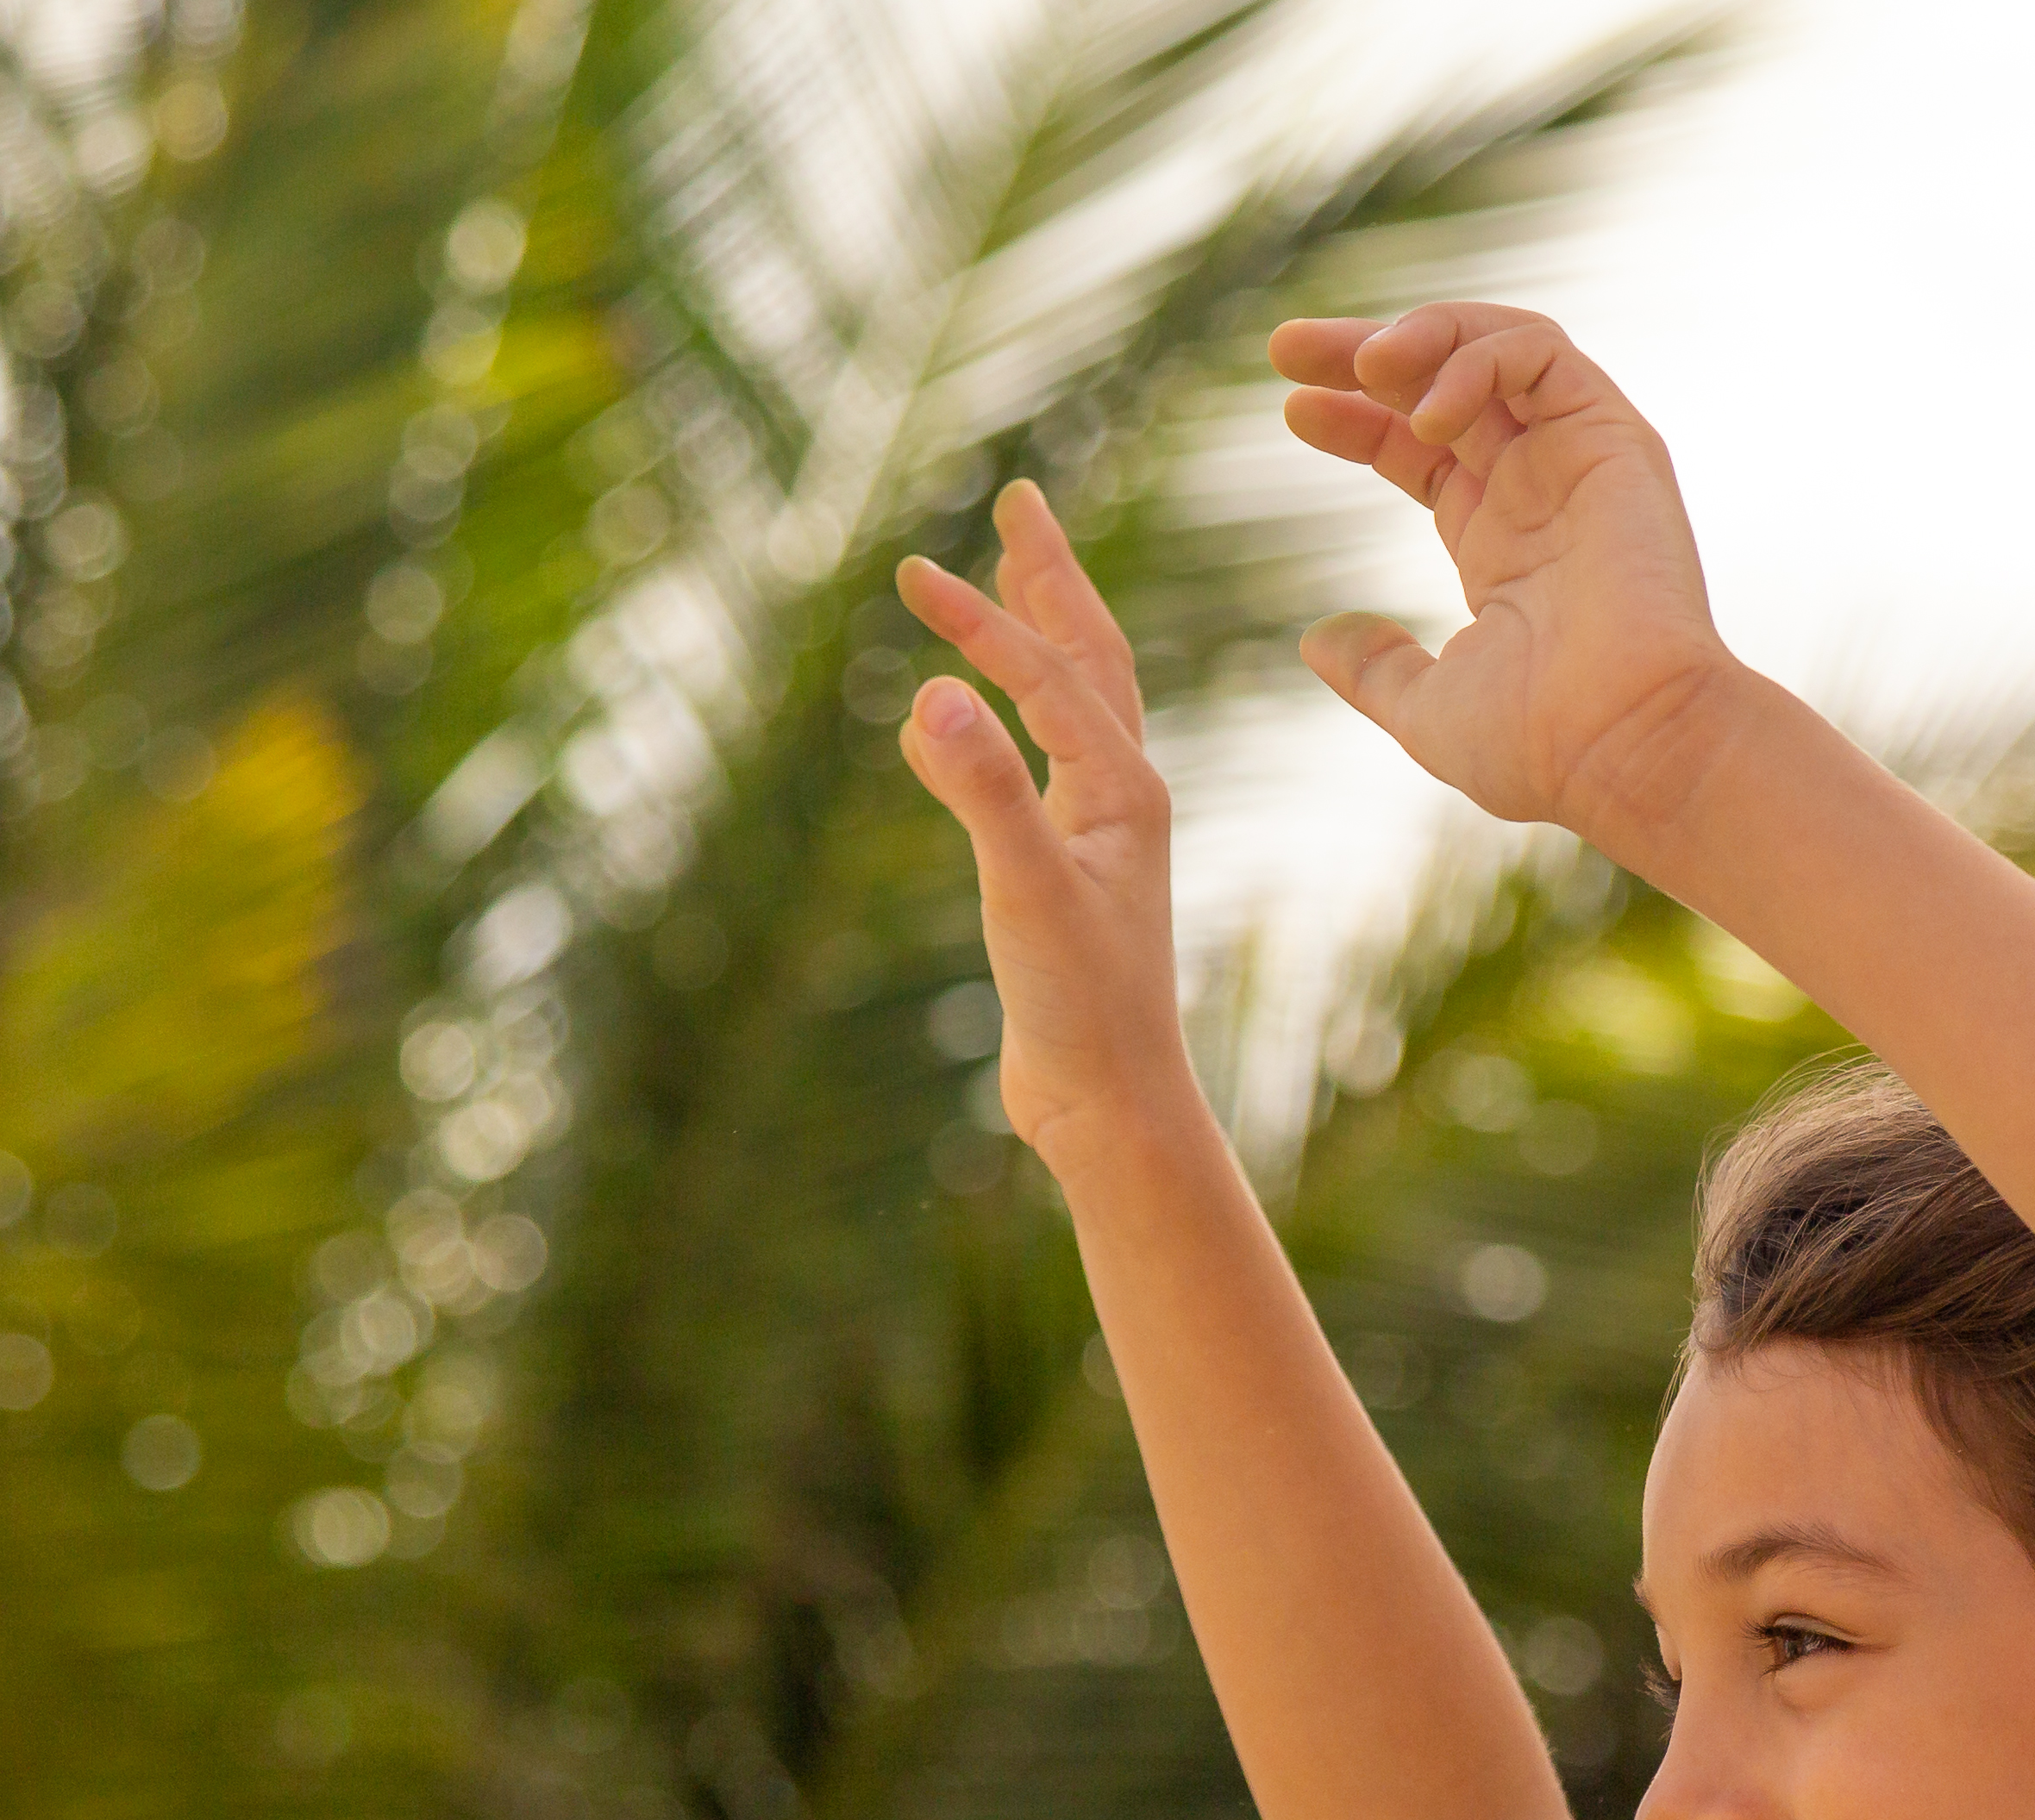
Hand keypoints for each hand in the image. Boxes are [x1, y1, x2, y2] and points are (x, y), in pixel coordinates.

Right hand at [892, 482, 1192, 1161]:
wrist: (1113, 1104)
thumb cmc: (1082, 1008)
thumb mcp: (1022, 892)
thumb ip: (980, 792)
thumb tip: (930, 696)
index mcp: (1122, 788)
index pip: (1046, 674)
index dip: (981, 620)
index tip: (911, 574)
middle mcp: (1123, 795)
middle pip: (1091, 657)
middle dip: (1051, 579)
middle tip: (1023, 500)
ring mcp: (1102, 832)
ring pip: (1076, 704)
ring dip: (1044, 635)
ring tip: (1013, 578)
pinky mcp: (1072, 871)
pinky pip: (1044, 762)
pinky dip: (1010, 716)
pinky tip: (965, 722)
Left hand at [1269, 304, 1740, 849]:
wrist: (1627, 745)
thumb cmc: (1542, 744)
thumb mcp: (1429, 709)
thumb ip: (1377, 670)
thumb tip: (1318, 640)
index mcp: (1501, 544)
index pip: (1419, 450)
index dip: (1356, 421)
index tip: (1293, 411)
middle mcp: (1541, 491)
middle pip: (1446, 384)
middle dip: (1363, 353)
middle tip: (1285, 348)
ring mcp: (1579, 459)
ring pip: (1498, 346)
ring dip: (1422, 336)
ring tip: (1362, 366)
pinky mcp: (1613, 437)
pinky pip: (1541, 352)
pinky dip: (1476, 357)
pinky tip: (1426, 413)